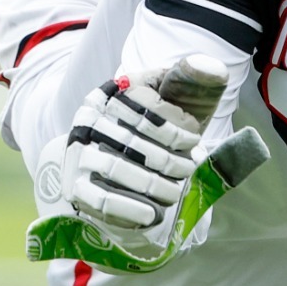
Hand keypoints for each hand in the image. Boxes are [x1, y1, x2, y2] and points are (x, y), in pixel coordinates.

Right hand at [55, 63, 215, 228]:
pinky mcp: (75, 187)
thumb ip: (187, 81)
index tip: (193, 138)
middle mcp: (88, 120)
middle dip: (168, 160)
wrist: (105, 156)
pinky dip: (130, 208)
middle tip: (189, 170)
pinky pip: (101, 199)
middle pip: (131, 140)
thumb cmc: (148, 126)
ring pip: (117, 167)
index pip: (143, 105)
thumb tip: (211, 71)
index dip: (173, 125)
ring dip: (153, 184)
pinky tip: (153, 214)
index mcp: (110, 94)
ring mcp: (78, 153)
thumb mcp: (165, 96)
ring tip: (175, 191)